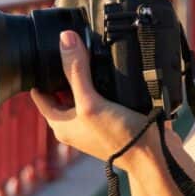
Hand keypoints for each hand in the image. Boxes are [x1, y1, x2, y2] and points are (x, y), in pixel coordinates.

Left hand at [30, 30, 155, 170]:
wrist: (153, 155)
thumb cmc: (118, 138)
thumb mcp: (91, 102)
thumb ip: (77, 72)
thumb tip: (65, 40)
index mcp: (61, 124)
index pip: (41, 94)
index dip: (41, 73)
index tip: (45, 51)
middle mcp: (76, 123)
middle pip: (64, 89)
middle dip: (67, 69)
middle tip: (72, 45)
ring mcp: (95, 120)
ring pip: (86, 90)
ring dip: (89, 73)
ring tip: (92, 50)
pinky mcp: (114, 117)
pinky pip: (105, 94)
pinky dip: (106, 81)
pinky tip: (113, 67)